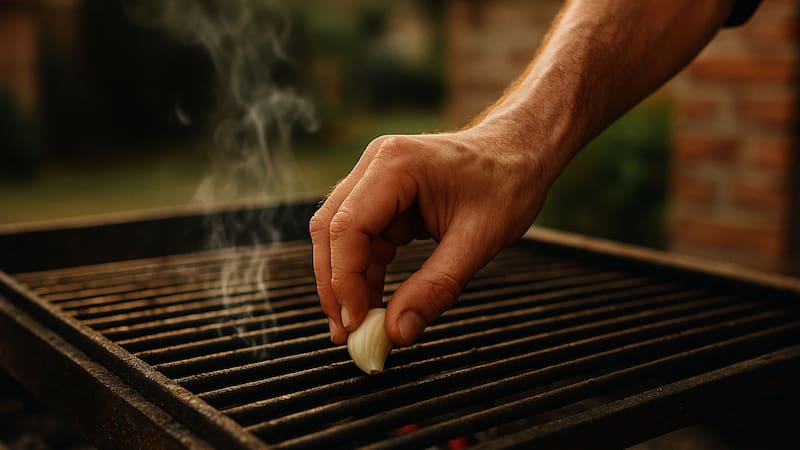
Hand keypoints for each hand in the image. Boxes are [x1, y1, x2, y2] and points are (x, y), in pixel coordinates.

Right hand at [310, 122, 548, 345]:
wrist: (521, 153)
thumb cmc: (507, 182)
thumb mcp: (479, 240)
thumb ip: (436, 287)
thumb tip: (397, 332)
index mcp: (395, 164)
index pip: (348, 226)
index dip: (344, 280)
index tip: (356, 322)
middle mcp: (376, 165)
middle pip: (332, 231)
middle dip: (335, 285)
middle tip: (346, 333)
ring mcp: (376, 180)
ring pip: (340, 238)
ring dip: (346, 283)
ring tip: (359, 327)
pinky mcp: (383, 199)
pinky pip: (361, 240)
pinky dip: (364, 274)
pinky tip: (373, 304)